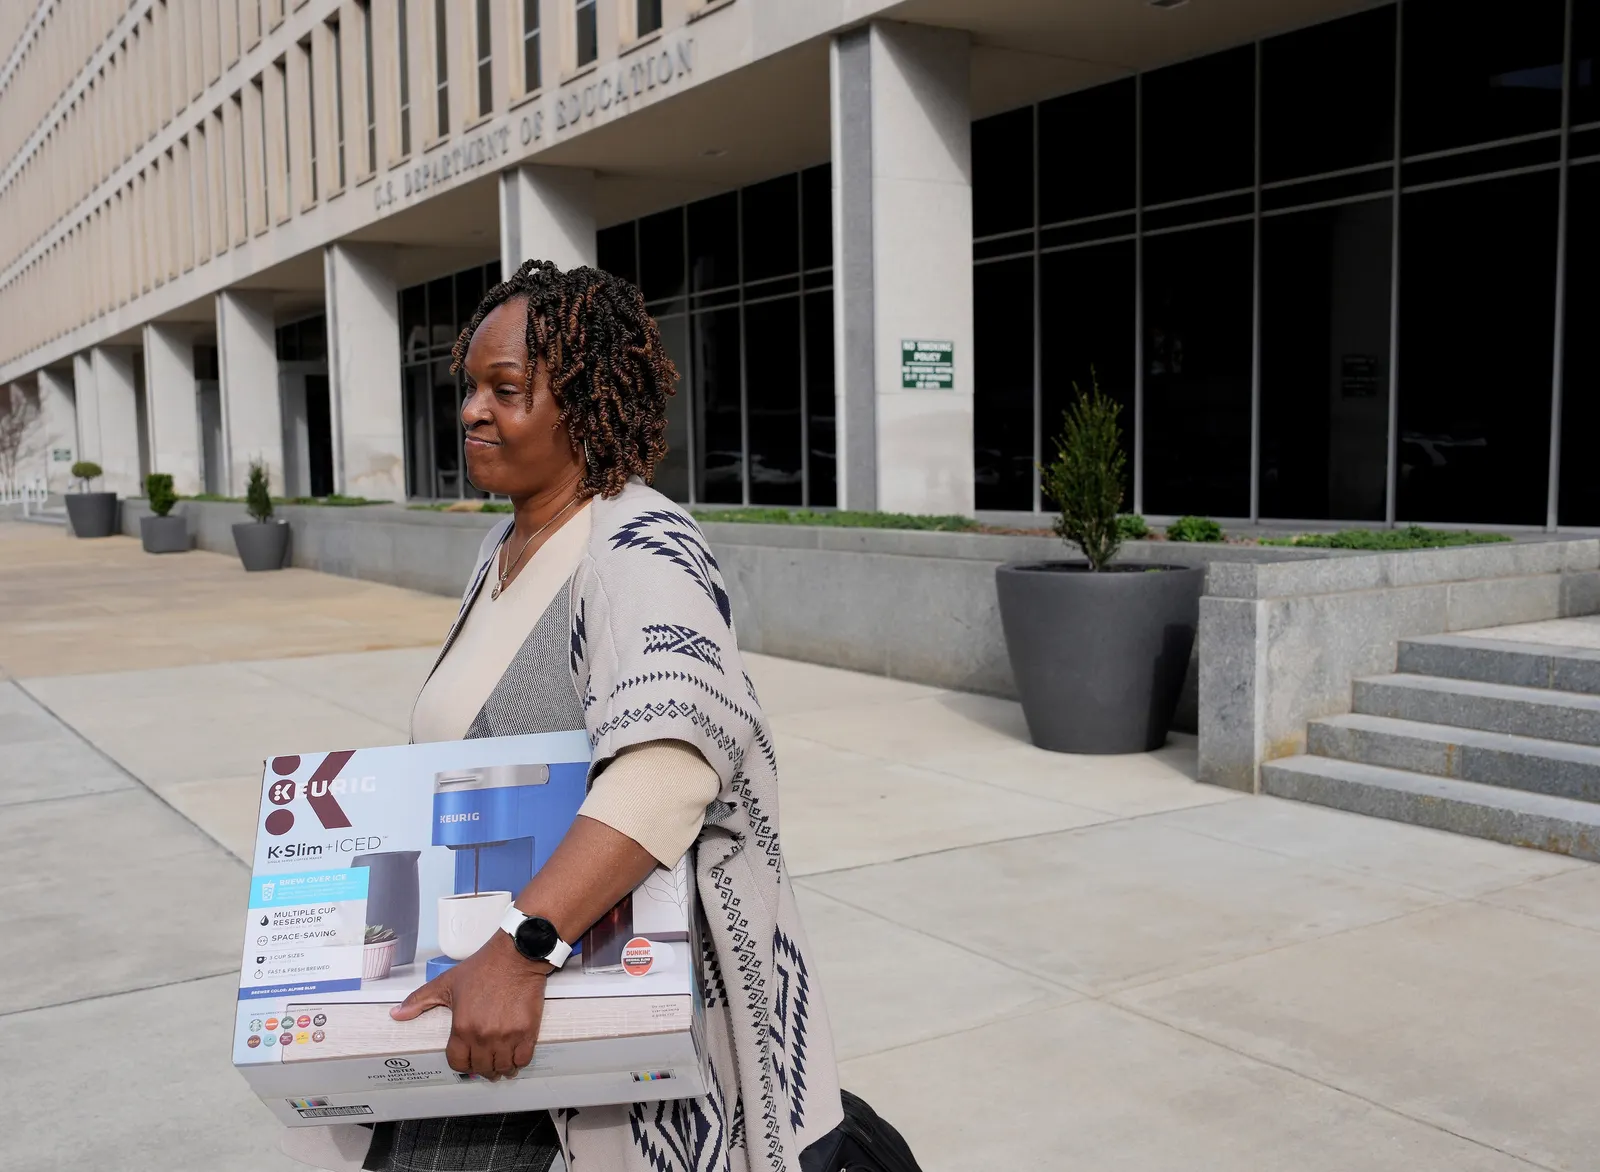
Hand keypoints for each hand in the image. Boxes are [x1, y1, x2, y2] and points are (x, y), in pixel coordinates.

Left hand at [390, 931, 550, 1079]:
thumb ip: (419, 1000)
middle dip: (483, 1069)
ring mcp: (506, 1036)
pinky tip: (516, 1057)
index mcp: (462, 1027)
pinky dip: (519, 1061)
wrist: (516, 956)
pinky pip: (523, 1058)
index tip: (468, 1061)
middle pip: (482, 1068)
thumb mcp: (447, 982)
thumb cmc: (483, 968)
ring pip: (503, 1067)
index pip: (458, 1063)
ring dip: (501, 1069)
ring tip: (502, 1065)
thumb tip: (397, 1014)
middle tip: (486, 1064)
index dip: (462, 1064)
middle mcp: (483, 1036)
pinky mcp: (527, 1032)